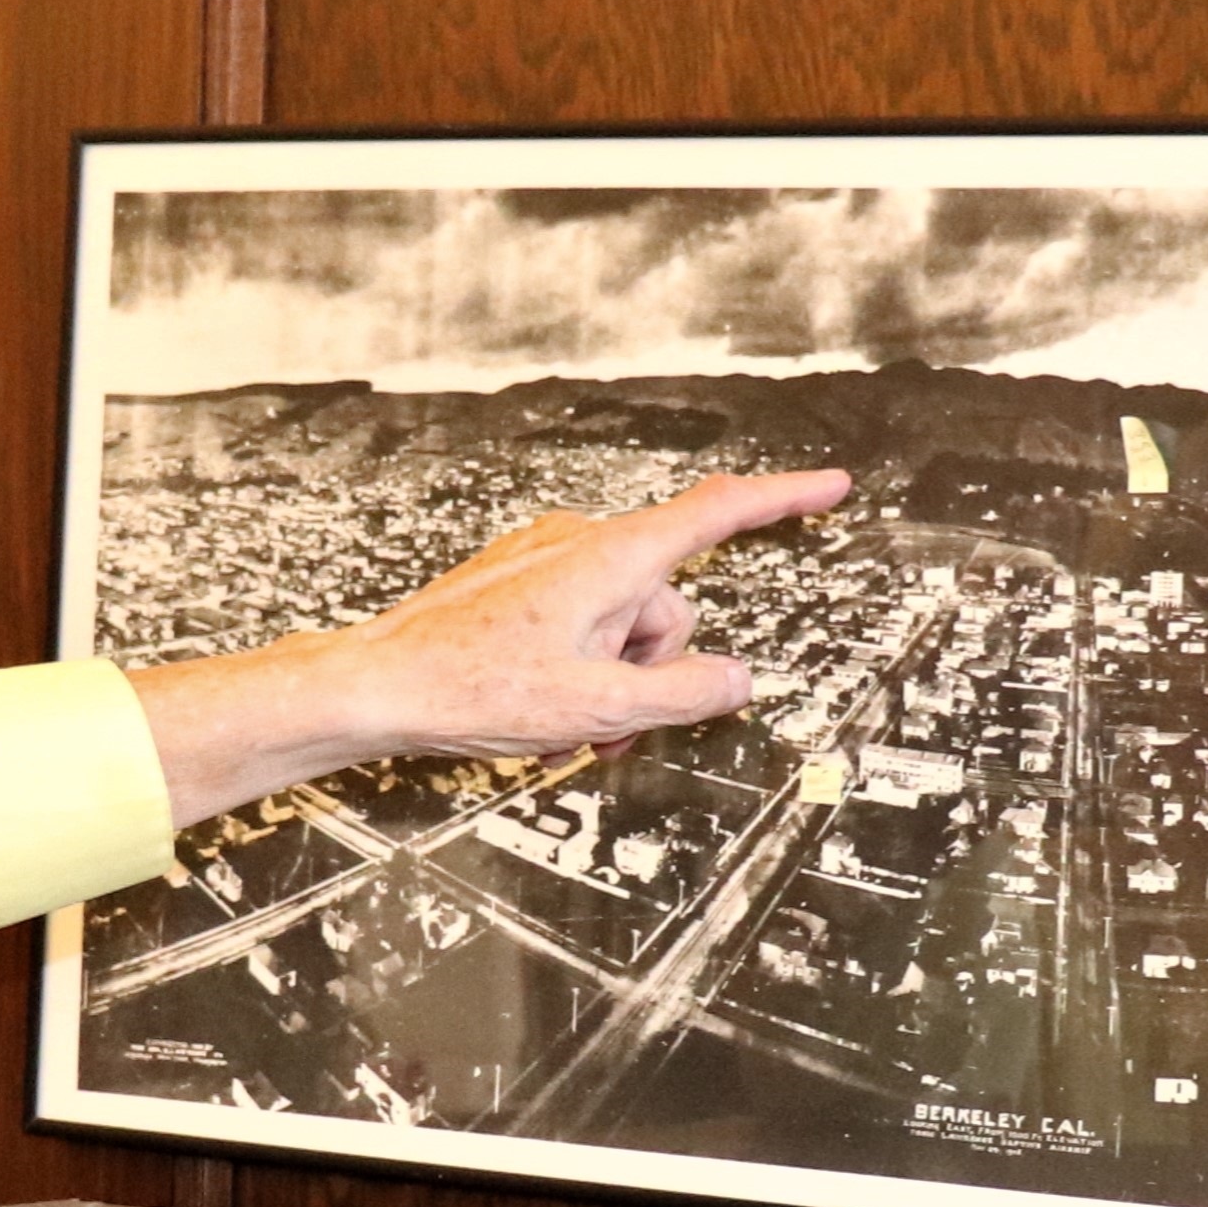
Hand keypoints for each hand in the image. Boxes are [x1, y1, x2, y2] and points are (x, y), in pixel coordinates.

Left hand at [132, 469, 849, 825]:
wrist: (377, 685)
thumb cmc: (472, 689)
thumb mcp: (598, 709)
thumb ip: (682, 696)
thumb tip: (736, 681)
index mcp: (611, 559)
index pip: (717, 516)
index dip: (783, 502)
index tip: (831, 487)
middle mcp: (581, 544)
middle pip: (667, 604)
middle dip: (654, 666)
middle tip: (606, 719)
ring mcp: (546, 561)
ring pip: (624, 621)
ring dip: (613, 676)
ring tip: (564, 718)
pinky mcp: (519, 583)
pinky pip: (583, 619)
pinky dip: (582, 664)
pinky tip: (542, 702)